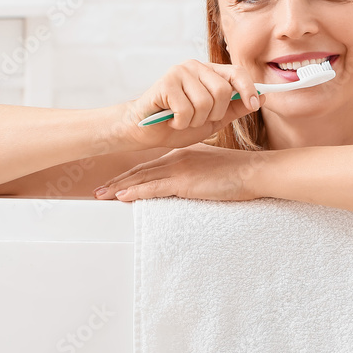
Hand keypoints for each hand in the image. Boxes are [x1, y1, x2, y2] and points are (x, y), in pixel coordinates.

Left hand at [93, 142, 270, 202]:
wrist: (254, 171)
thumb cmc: (239, 173)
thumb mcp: (212, 168)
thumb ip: (196, 174)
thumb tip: (186, 185)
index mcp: (183, 155)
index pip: (150, 166)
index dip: (131, 174)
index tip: (115, 183)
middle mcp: (177, 158)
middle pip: (140, 171)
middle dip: (117, 181)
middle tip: (98, 190)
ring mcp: (179, 168)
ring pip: (142, 178)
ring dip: (119, 187)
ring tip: (101, 195)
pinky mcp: (184, 181)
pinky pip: (154, 187)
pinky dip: (135, 191)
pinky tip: (121, 196)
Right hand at [118, 60, 265, 151]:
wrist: (146, 132)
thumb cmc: (178, 123)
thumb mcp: (213, 119)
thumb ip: (235, 108)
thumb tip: (263, 98)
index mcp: (209, 72)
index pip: (237, 72)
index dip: (249, 88)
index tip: (255, 104)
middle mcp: (195, 66)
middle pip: (222, 91)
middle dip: (213, 114)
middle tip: (198, 119)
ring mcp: (179, 72)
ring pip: (205, 102)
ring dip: (195, 120)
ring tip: (183, 119)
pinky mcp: (165, 83)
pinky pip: (186, 109)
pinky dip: (181, 122)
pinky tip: (171, 119)